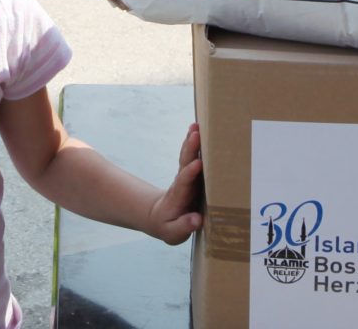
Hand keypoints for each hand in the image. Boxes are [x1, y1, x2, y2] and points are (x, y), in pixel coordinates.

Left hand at [148, 123, 203, 244]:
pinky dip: (194, 142)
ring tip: (197, 125)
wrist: (160, 217)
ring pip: (188, 156)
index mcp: (179, 197)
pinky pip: (192, 155)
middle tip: (196, 133)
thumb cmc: (168, 226)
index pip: (184, 183)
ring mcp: (186, 176)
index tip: (197, 163)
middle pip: (185, 163)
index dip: (190, 173)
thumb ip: (183, 226)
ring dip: (192, 140)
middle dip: (190, 148)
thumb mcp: (172, 233)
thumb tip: (197, 219)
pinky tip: (197, 128)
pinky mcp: (191, 173)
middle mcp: (182, 182)